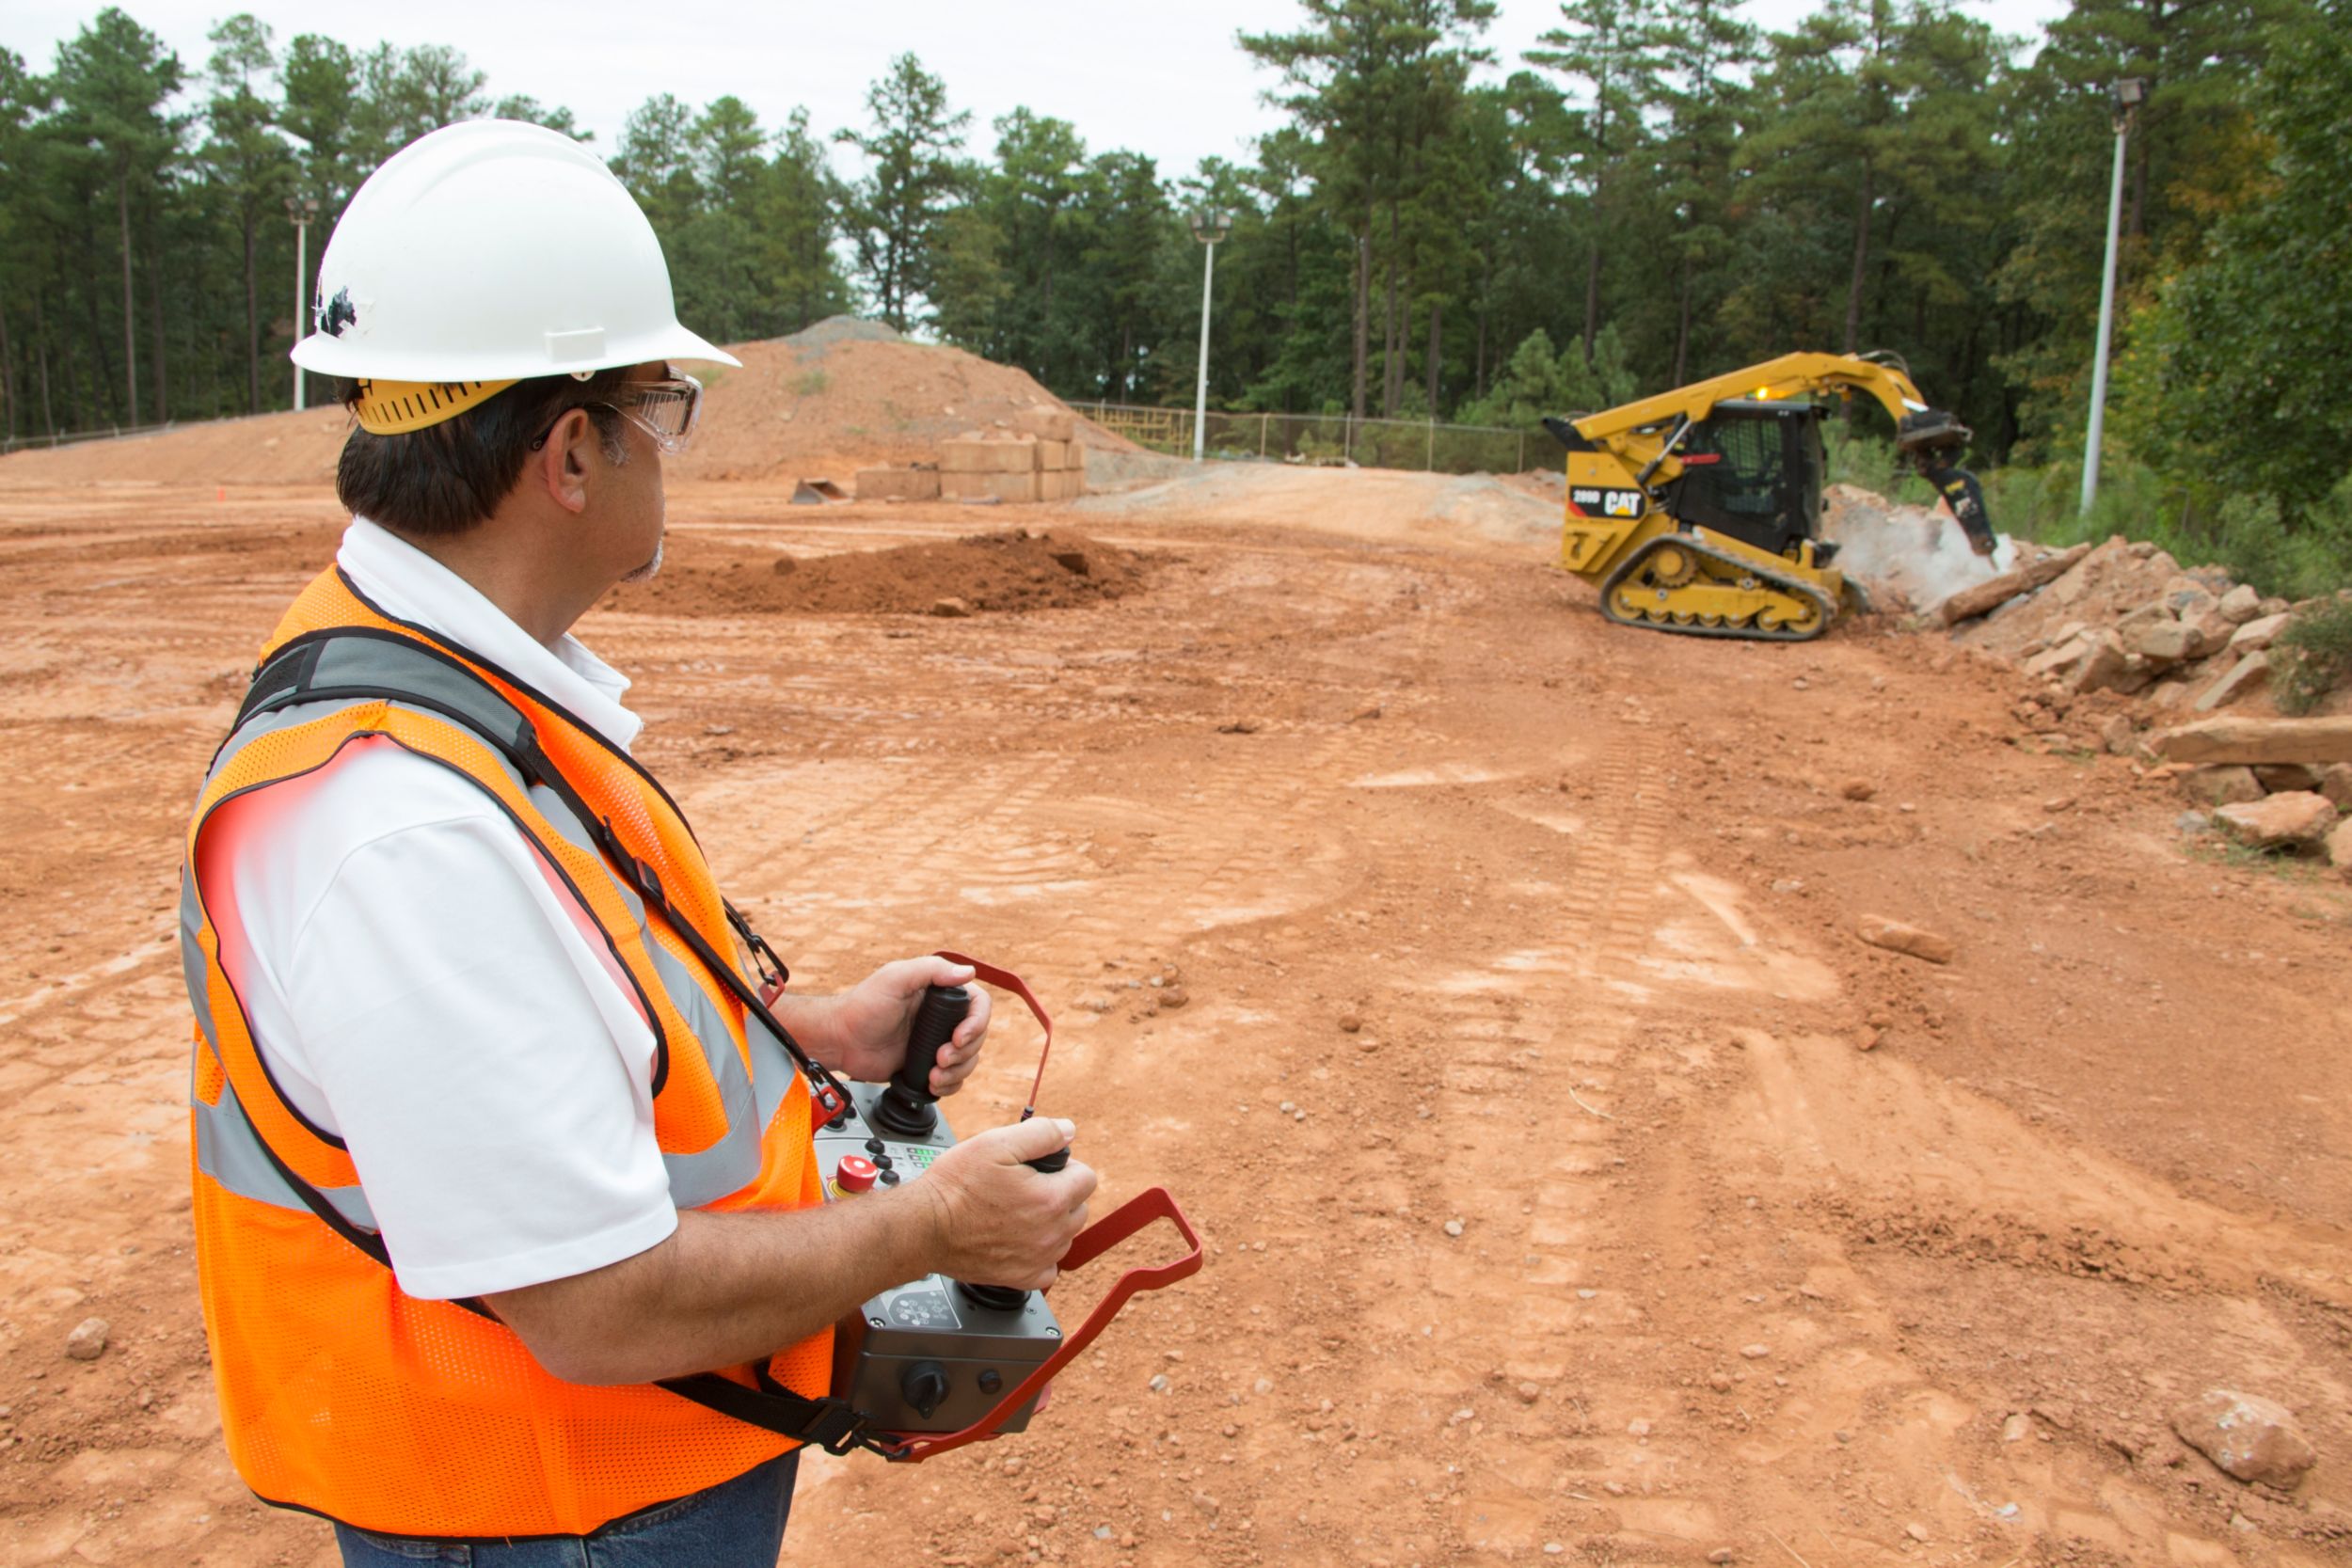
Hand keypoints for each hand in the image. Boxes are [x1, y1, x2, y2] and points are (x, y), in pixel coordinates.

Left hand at [825, 956, 990, 1092]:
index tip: (959, 1037)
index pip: (978, 1005)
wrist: (841, 1041)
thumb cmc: (861, 1007)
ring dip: (958, 1071)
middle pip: (978, 1036)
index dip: (977, 1023)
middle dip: (965, 1052)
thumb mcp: (895, 978)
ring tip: (934, 1074)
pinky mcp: (927, 1065)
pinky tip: (932, 1082)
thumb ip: (931, 970)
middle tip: (940, 1058)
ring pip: (969, 1059)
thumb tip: (968, 972)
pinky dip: (950, 1084)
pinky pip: (954, 1078)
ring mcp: (935, 1043)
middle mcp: (941, 1018)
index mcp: (939, 994)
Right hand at [919, 1119, 1095, 1289]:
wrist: (924, 1227)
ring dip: (1052, 1223)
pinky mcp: (1021, 1278)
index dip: (1067, 1167)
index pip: (1088, 1178)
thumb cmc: (956, 1186)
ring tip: (1018, 1211)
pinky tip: (1019, 1239)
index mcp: (1051, 1199)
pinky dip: (1040, 1254)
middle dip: (1061, 1193)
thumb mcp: (997, 1143)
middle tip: (1027, 1186)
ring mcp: (1037, 1259)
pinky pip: (1049, 1267)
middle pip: (1080, 1208)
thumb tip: (1068, 1130)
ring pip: (1066, 1236)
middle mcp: (1051, 1233)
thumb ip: (1041, 1133)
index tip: (1044, 1168)